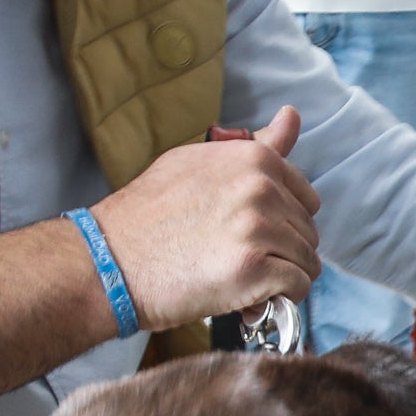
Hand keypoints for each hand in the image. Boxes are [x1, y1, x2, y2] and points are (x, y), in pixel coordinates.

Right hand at [89, 106, 320, 329]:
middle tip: (238, 261)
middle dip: (281, 253)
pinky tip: (248, 298)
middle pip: (307, 232)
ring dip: (280, 278)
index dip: (283, 224)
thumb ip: (255, 146)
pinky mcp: (254, 268)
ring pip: (306, 262)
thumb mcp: (199, 163)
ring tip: (240, 280)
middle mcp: (261, 188)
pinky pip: (296, 288)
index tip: (255, 235)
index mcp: (254, 160)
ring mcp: (258, 228)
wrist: (109, 260)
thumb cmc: (148, 216)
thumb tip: (292, 115)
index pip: (306, 198)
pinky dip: (277, 300)